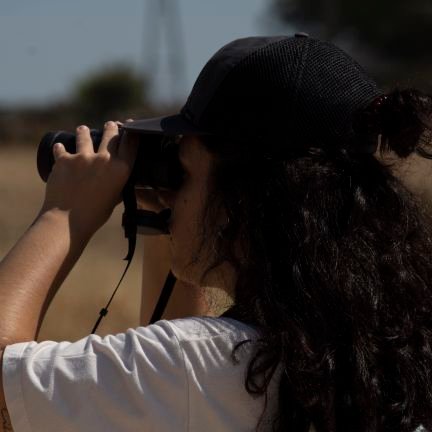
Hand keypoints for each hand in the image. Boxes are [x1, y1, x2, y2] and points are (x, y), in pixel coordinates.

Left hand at [39, 121, 137, 238]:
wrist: (68, 220)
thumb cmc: (95, 214)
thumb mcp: (115, 198)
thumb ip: (118, 185)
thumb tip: (118, 178)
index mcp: (121, 170)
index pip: (130, 143)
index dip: (132, 133)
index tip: (131, 127)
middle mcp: (104, 159)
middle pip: (111, 135)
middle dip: (111, 127)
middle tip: (111, 125)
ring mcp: (83, 158)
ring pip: (85, 135)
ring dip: (84, 131)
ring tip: (83, 129)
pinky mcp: (64, 160)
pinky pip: (62, 149)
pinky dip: (61, 149)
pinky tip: (60, 147)